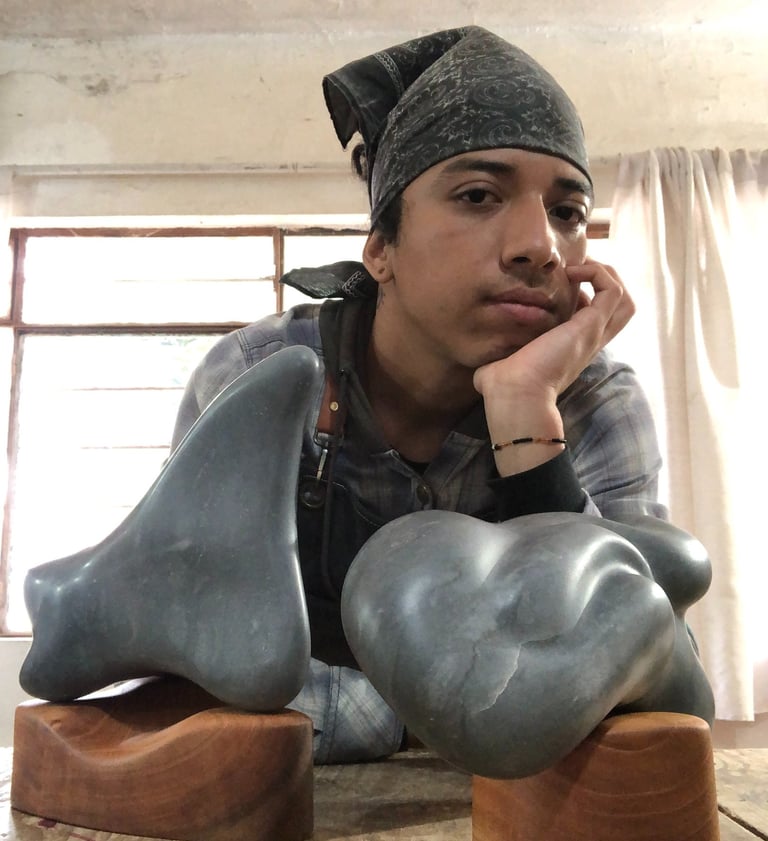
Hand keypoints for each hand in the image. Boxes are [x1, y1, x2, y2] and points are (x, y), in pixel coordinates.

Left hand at [473, 260, 633, 474]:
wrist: (516, 395)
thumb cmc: (504, 389)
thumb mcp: (501, 367)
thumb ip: (497, 362)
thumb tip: (482, 371)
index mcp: (570, 350)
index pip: (593, 319)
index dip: (581, 297)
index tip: (558, 288)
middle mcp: (588, 342)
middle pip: (620, 309)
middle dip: (603, 281)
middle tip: (576, 270)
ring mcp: (593, 334)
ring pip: (624, 300)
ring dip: (606, 276)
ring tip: (578, 267)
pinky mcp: (590, 325)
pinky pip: (611, 290)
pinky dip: (597, 273)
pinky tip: (570, 272)